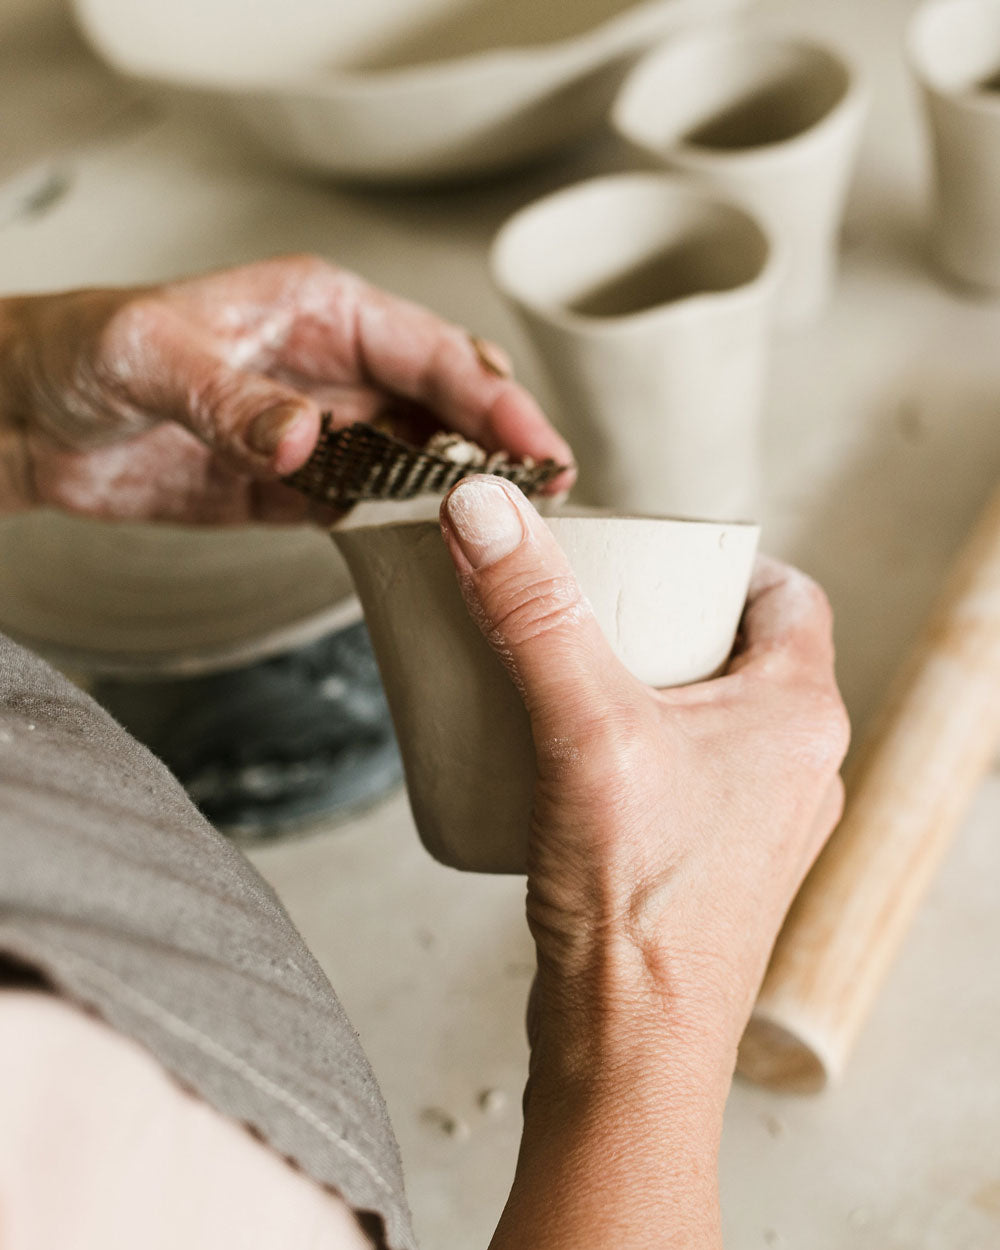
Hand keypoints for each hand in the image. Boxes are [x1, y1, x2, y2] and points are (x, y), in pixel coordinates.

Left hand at [0, 255, 572, 523]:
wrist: (24, 419)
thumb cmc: (79, 349)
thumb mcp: (152, 355)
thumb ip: (232, 397)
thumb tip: (305, 436)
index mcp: (321, 311)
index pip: (432, 351)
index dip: (491, 398)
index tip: (533, 445)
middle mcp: (333, 369)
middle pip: (444, 408)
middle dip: (499, 447)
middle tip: (546, 493)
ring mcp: (319, 432)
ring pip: (416, 461)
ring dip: (457, 494)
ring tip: (502, 532)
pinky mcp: (292, 490)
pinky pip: (365, 508)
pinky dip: (400, 529)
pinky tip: (429, 549)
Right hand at [438, 476, 848, 1248]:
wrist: (627, 1048)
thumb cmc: (642, 907)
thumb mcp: (585, 730)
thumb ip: (535, 613)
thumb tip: (486, 510)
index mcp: (798, 714)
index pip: (782, 594)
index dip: (718, 561)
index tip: (645, 553)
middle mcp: (792, 763)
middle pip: (733, 648)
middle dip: (661, 618)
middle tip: (587, 605)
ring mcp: (753, 817)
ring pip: (703, 712)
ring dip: (641, 683)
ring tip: (565, 669)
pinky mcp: (706, 858)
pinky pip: (678, 770)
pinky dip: (629, 744)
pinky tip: (565, 752)